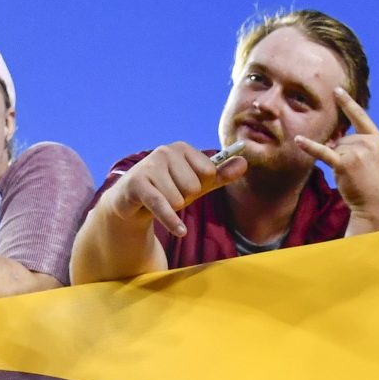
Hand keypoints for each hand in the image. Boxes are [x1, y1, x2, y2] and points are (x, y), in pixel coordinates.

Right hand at [102, 142, 246, 237]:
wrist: (133, 201)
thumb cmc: (169, 189)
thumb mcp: (198, 183)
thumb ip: (221, 174)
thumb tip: (245, 163)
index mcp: (182, 148)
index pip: (209, 171)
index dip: (201, 185)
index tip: (186, 184)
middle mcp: (165, 151)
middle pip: (193, 186)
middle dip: (185, 198)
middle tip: (170, 195)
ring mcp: (149, 166)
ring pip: (178, 199)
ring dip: (172, 208)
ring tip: (160, 201)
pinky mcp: (137, 184)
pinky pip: (162, 205)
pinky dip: (172, 221)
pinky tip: (181, 231)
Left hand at [296, 89, 378, 230]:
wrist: (375, 204)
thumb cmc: (375, 184)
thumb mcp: (376, 159)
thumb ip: (364, 145)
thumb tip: (340, 137)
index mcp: (377, 140)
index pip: (360, 117)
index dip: (347, 103)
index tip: (337, 90)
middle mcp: (368, 142)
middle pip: (343, 139)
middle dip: (343, 154)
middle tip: (356, 172)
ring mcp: (356, 152)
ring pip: (334, 148)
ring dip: (337, 162)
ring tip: (351, 176)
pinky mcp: (343, 163)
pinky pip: (323, 152)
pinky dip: (310, 147)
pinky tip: (298, 140)